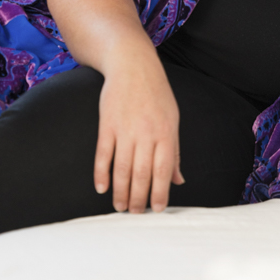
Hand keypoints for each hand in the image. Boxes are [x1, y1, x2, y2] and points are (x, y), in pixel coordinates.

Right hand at [93, 48, 183, 212]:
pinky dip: (101, 173)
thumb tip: (178, 180)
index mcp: (165, 133)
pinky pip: (103, 154)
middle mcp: (146, 133)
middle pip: (141, 174)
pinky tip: (102, 188)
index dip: (160, 193)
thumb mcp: (172, 119)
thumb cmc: (157, 94)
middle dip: (138, 198)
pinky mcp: (107, 125)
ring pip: (122, 169)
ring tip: (119, 207)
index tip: (156, 209)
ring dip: (120, 191)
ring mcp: (125, 129)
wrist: (133, 66)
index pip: (163, 170)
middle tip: (135, 213)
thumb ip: (174, 151)